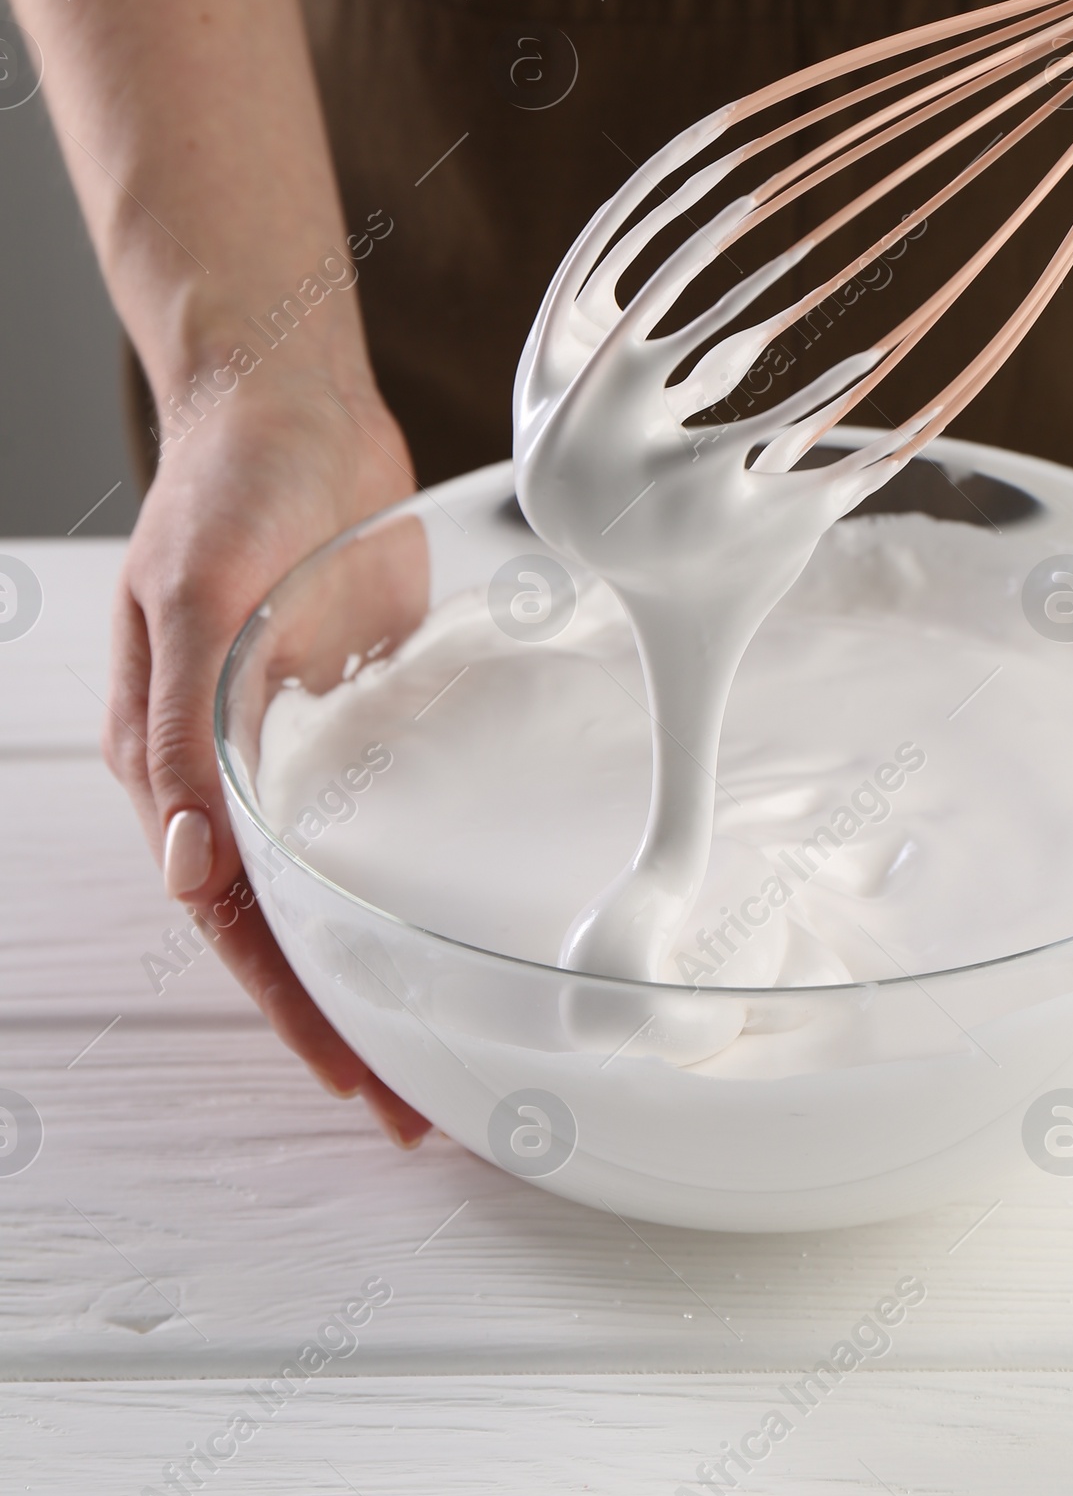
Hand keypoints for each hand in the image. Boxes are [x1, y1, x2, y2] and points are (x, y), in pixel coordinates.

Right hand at [103, 363, 430, 1145]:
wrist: (290, 398)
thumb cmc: (225, 484)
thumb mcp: (192, 594)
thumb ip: (180, 728)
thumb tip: (183, 866)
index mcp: (175, 761)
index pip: (234, 918)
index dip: (293, 1006)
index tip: (359, 1078)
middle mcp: (234, 770)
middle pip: (288, 920)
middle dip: (347, 1012)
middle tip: (424, 1097)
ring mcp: (303, 740)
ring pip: (340, 877)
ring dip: (385, 954)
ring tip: (453, 1032)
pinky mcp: (363, 703)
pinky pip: (390, 806)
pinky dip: (418, 868)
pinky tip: (473, 910)